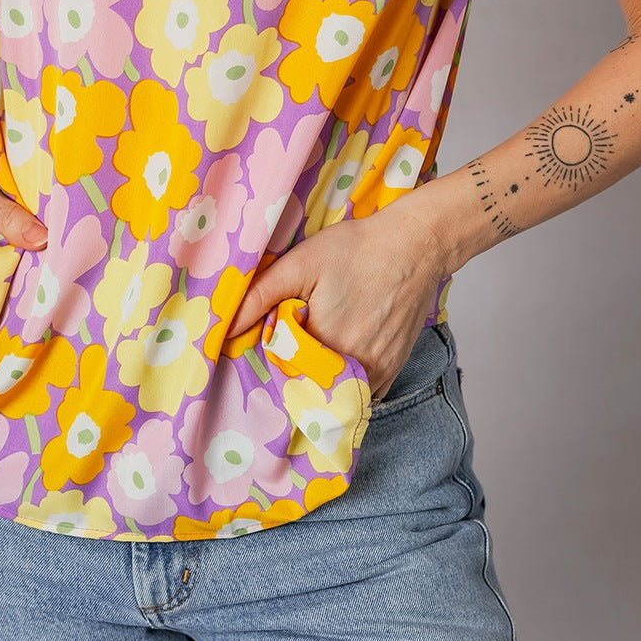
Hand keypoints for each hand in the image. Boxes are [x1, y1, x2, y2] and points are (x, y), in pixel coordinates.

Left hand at [223, 193, 450, 400]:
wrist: (415, 246)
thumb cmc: (358, 250)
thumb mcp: (301, 263)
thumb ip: (261, 296)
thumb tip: (224, 328)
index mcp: (324, 343)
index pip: (281, 373)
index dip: (270, 360)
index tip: (269, 344)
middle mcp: (354, 367)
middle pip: (308, 387)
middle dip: (293, 373)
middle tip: (292, 343)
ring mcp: (377, 373)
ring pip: (335, 394)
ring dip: (319, 381)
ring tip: (314, 350)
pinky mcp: (392, 370)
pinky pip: (359, 393)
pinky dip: (344, 383)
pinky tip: (337, 357)